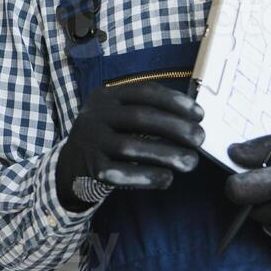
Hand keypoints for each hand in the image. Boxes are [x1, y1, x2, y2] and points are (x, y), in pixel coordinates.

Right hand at [55, 82, 205, 210]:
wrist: (70, 166)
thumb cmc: (108, 139)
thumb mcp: (119, 117)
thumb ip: (148, 112)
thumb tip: (193, 118)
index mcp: (106, 96)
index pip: (144, 92)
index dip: (175, 101)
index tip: (199, 114)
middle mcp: (95, 115)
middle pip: (140, 117)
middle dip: (176, 127)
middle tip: (200, 139)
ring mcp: (91, 142)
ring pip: (131, 146)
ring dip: (166, 154)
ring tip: (191, 162)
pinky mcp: (91, 168)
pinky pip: (122, 173)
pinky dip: (147, 176)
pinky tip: (167, 178)